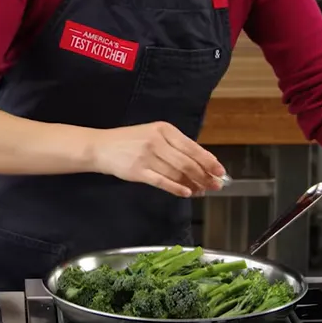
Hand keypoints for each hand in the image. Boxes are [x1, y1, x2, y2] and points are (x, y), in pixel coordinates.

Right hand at [89, 121, 226, 197]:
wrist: (101, 147)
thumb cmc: (130, 141)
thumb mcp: (154, 134)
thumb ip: (175, 146)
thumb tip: (201, 164)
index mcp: (164, 129)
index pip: (192, 147)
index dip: (208, 161)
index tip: (220, 171)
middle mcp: (157, 141)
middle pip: (187, 162)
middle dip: (205, 176)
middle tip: (216, 185)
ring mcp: (147, 156)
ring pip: (177, 173)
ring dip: (193, 184)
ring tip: (202, 191)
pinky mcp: (138, 171)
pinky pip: (162, 182)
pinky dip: (176, 188)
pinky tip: (186, 193)